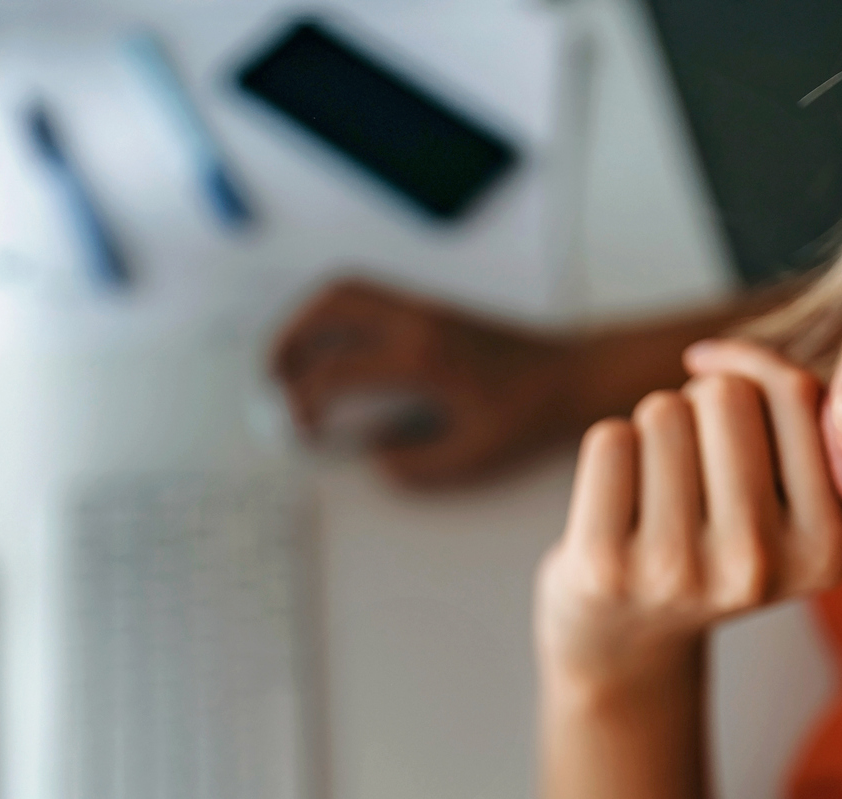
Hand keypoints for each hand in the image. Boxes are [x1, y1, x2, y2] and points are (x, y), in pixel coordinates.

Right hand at [270, 278, 577, 487]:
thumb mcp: (472, 457)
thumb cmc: (528, 415)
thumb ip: (414, 465)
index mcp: (422, 357)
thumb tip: (372, 458)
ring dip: (306, 321)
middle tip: (272, 381)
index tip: (299, 429)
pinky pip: (366, 296)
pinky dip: (334, 316)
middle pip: (330, 306)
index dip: (305, 402)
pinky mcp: (429, 307)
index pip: (337, 370)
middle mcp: (417, 320)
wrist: (569, 376)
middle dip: (289, 341)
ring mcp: (423, 306)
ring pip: (344, 290)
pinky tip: (329, 352)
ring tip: (291, 363)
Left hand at [535, 340, 841, 698]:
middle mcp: (757, 568)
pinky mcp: (604, 567)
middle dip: (700, 410)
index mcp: (824, 549)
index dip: (756, 379)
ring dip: (652, 435)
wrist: (625, 644)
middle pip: (725, 394)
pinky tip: (614, 511)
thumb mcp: (785, 497)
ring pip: (663, 411)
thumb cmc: (709, 544)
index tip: (738, 420)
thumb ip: (788, 413)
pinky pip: (609, 440)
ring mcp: (677, 572)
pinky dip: (609, 455)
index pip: (797, 396)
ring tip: (656, 500)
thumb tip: (707, 354)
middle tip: (691, 479)